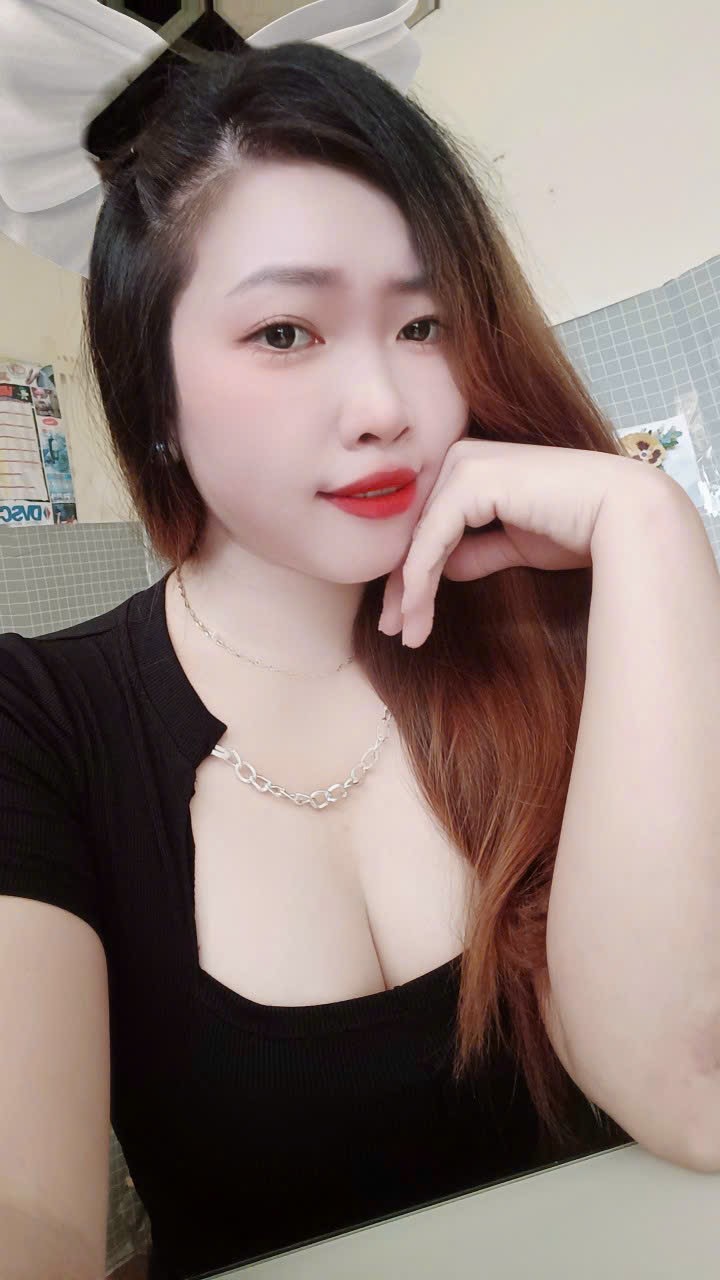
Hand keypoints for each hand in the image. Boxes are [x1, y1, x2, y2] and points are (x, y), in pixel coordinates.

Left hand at [378, 439, 658, 647]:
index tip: (402, 617)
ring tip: (405, 633)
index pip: (427, 525)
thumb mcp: (512, 545)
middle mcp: (461, 457)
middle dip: (400, 586)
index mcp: (471, 466)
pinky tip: (417, 612)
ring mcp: (464, 463)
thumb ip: (474, 552)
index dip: (410, 573)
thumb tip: (439, 571)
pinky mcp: (471, 479)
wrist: (623, 514)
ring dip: (408, 592)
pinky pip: (432, 539)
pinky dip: (420, 580)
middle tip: (392, 630)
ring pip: (419, 538)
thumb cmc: (578, 528)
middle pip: (415, 531)